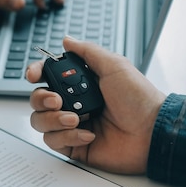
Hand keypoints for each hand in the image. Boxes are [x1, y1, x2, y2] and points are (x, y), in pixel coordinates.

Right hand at [27, 36, 165, 173]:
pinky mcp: (74, 146)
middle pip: (37, 99)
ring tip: (75, 118)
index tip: (33, 75)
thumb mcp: (114, 66)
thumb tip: (67, 40)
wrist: (151, 131)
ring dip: (53, 119)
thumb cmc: (139, 99)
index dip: (35, 73)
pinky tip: (88, 133)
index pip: (47, 76)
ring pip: (40, 121)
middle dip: (41, 98)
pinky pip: (54, 141)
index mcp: (80, 83)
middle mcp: (73, 103)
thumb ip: (88, 51)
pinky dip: (68, 136)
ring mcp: (72, 125)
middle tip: (58, 100)